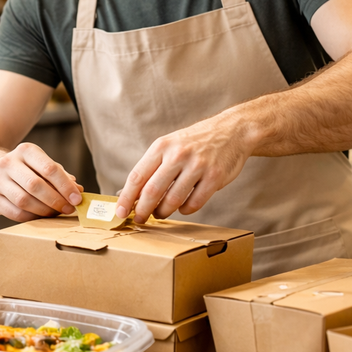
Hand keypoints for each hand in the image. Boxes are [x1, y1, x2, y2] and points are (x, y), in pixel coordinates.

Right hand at [0, 143, 82, 222]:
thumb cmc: (26, 170)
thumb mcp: (43, 165)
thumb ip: (61, 176)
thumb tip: (78, 190)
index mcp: (25, 150)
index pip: (49, 169)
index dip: (65, 186)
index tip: (77, 199)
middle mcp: (8, 162)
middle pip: (35, 185)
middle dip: (55, 200)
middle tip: (68, 209)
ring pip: (24, 201)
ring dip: (44, 211)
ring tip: (55, 213)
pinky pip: (14, 213)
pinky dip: (30, 218)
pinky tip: (39, 217)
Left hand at [115, 112, 254, 222]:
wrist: (232, 131)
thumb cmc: (195, 142)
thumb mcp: (169, 146)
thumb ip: (152, 167)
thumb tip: (130, 194)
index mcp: (161, 146)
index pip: (137, 176)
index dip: (126, 198)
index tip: (120, 212)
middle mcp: (178, 154)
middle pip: (152, 191)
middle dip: (142, 210)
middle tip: (139, 219)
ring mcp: (197, 166)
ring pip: (173, 200)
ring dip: (163, 212)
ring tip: (160, 213)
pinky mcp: (214, 177)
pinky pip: (194, 203)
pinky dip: (185, 210)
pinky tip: (183, 207)